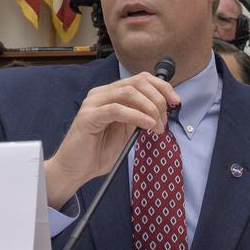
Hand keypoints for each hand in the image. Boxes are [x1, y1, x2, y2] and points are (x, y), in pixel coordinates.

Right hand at [44, 73, 176, 208]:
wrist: (74, 170)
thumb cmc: (97, 152)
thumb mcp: (125, 132)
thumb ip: (137, 117)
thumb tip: (159, 110)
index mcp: (110, 94)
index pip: (139, 79)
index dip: (161, 86)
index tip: (176, 101)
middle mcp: (101, 93)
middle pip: (137, 82)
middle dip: (158, 99)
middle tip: (165, 121)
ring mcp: (93, 103)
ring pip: (128, 92)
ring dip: (149, 108)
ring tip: (157, 126)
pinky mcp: (89, 116)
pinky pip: (117, 109)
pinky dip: (136, 115)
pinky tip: (147, 125)